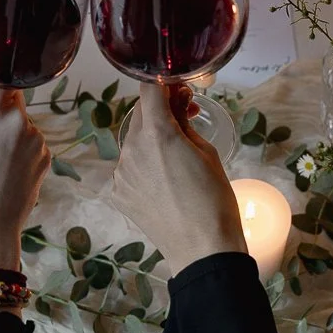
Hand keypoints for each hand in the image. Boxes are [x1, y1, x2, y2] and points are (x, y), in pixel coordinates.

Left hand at [111, 84, 244, 273]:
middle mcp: (131, 149)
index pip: (150, 88)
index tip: (179, 88)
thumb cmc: (214, 199)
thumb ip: (184, 121)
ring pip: (134, 141)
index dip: (165, 83)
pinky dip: (144, 165)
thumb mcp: (205, 152)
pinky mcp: (119, 193)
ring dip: (152, 138)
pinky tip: (165, 180)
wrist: (202, 249)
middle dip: (161, 110)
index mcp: (156, 134)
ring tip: (177, 157)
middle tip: (186, 116)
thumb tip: (177, 100)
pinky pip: (130, 167)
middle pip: (141, 114)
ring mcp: (121, 173)